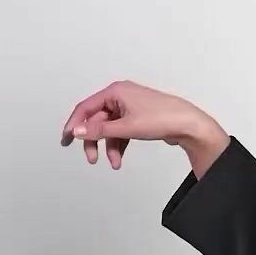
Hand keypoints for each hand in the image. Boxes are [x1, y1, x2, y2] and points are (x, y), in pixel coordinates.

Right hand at [59, 79, 222, 169]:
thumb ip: (100, 131)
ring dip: (109, 147)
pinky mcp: (138, 119)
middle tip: (91, 158)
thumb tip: (77, 131)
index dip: (74, 124)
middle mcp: (121, 97)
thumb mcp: (126, 127)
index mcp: (115, 91)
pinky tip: (118, 159)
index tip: (66, 139)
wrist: (189, 125)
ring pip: (110, 129)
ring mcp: (130, 108)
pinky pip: (121, 132)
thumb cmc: (163, 117)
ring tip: (113, 162)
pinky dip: (118, 145)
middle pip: (97, 121)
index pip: (86, 108)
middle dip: (94, 141)